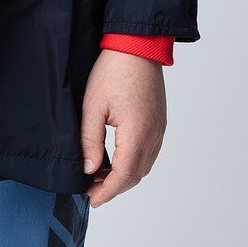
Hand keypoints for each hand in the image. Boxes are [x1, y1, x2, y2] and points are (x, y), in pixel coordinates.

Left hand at [80, 50, 166, 206]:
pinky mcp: (158, 123)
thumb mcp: (93, 107)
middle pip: (136, 175)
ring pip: (143, 166)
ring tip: (98, 176)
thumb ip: (90, 141)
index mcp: (137, 133)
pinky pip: (148, 153)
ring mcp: (159, 129)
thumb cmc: (114, 71)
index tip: (91, 200)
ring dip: (123, 176)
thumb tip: (88, 169)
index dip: (107, 192)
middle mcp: (153, 135)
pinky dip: (132, 163)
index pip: (124, 175)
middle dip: (113, 187)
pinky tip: (114, 160)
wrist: (138, 47)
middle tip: (90, 190)